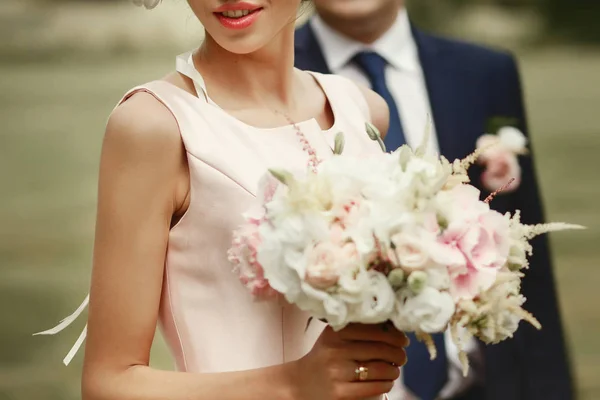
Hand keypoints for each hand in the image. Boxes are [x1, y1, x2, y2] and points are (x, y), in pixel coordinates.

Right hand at [291, 323, 408, 399]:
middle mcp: (335, 350)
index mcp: (336, 332)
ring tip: (396, 369)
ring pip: (379, 369)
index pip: (374, 329)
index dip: (394, 334)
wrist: (300, 384)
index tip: (402, 339)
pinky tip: (387, 381)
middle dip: (398, 353)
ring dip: (394, 370)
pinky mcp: (340, 392)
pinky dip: (386, 384)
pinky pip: (373, 387)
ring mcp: (337, 372)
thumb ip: (357, 327)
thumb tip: (393, 324)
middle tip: (402, 356)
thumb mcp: (334, 336)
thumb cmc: (324, 356)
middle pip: (380, 349)